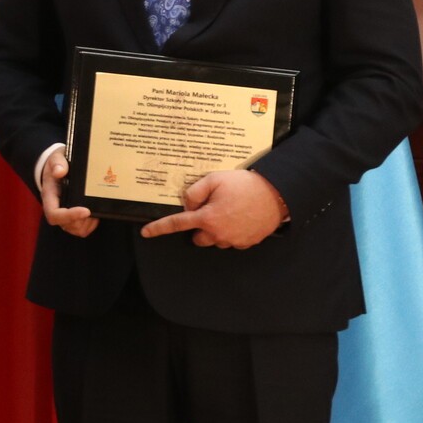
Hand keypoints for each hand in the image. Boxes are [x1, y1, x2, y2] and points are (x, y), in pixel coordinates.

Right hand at [40, 148, 97, 237]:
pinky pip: (81, 229)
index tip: (86, 210)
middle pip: (66, 225)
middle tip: (93, 208)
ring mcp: (64, 215)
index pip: (54, 214)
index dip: (69, 216)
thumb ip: (57, 162)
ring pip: (75, 229)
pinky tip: (94, 214)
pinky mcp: (72, 217)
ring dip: (87, 223)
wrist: (58, 167)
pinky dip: (89, 225)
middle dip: (82, 220)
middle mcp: (55, 208)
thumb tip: (60, 171)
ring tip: (94, 211)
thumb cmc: (57, 164)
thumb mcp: (56, 157)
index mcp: (49, 196)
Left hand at [140, 169, 285, 248]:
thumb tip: (187, 205)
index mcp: (207, 218)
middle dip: (200, 227)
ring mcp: (234, 240)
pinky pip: (232, 241)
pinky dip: (232, 233)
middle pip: (198, 238)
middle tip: (210, 211)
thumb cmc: (244, 184)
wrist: (277, 194)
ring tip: (229, 211)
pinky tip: (240, 218)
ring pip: (216, 240)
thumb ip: (195, 191)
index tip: (145, 233)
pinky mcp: (247, 243)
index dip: (159, 228)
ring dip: (217, 230)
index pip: (177, 224)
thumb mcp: (214, 179)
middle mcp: (218, 233)